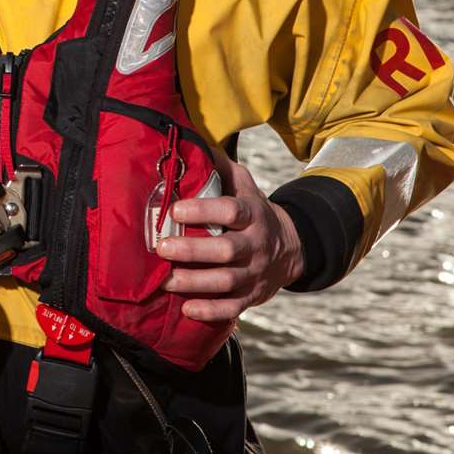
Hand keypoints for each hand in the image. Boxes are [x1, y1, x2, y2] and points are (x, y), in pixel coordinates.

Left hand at [155, 153, 303, 322]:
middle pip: (227, 250)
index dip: (204, 210)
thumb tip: (190, 142)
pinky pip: (233, 308)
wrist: (291, 247)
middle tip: (162, 247)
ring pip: (227, 281)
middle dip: (193, 250)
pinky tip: (187, 309)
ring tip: (165, 280)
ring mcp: (255, 273)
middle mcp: (256, 244)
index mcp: (252, 214)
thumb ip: (219, 167)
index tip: (175, 211)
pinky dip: (210, 312)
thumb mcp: (244, 184)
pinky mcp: (252, 296)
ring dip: (195, 282)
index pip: (231, 211)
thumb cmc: (253, 211)